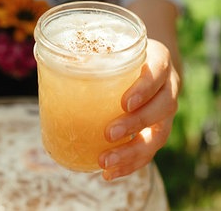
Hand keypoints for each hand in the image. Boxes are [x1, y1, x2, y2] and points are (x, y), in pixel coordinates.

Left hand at [99, 39, 179, 179]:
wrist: (144, 64)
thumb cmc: (120, 55)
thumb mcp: (112, 48)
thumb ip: (92, 54)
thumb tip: (52, 64)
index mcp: (159, 60)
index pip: (157, 72)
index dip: (144, 89)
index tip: (124, 103)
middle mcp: (168, 87)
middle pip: (162, 107)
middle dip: (136, 123)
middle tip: (109, 133)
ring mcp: (165, 112)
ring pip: (158, 135)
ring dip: (132, 152)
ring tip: (105, 162)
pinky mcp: (157, 131)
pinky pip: (149, 151)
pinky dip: (130, 165)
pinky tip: (109, 174)